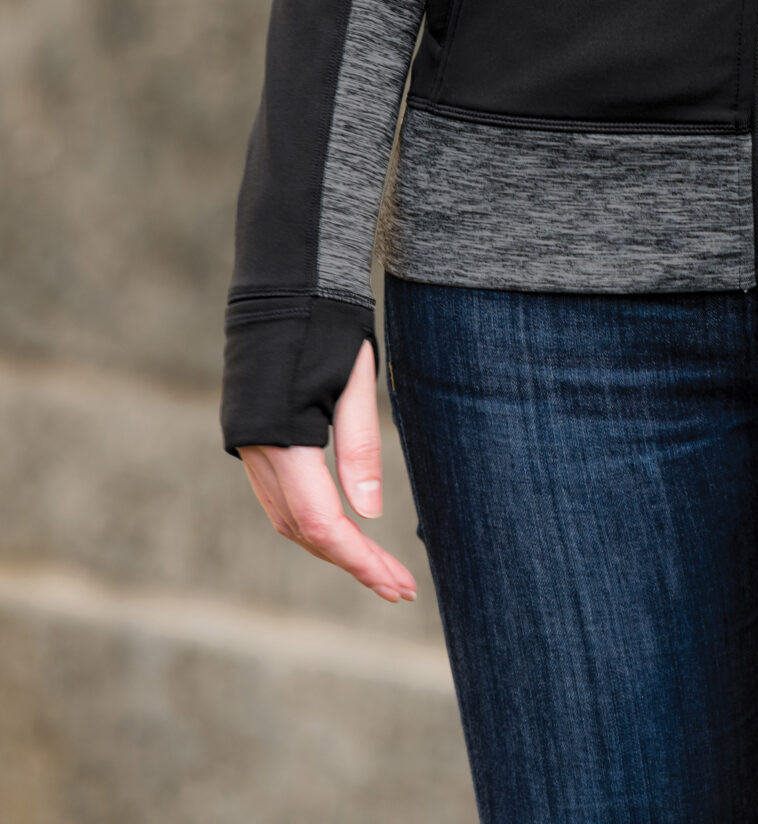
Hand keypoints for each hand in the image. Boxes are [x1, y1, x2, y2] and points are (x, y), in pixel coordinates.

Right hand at [238, 339, 417, 603]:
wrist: (279, 280)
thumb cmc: (324, 321)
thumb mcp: (355, 378)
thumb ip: (360, 446)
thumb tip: (368, 514)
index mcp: (282, 439)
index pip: (322, 522)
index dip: (360, 559)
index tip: (398, 583)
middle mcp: (257, 451)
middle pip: (304, 530)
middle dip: (352, 560)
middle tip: (399, 585)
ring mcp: (249, 447)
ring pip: (289, 519)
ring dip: (331, 546)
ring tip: (378, 566)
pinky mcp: (252, 438)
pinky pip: (280, 498)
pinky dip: (312, 520)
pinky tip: (344, 527)